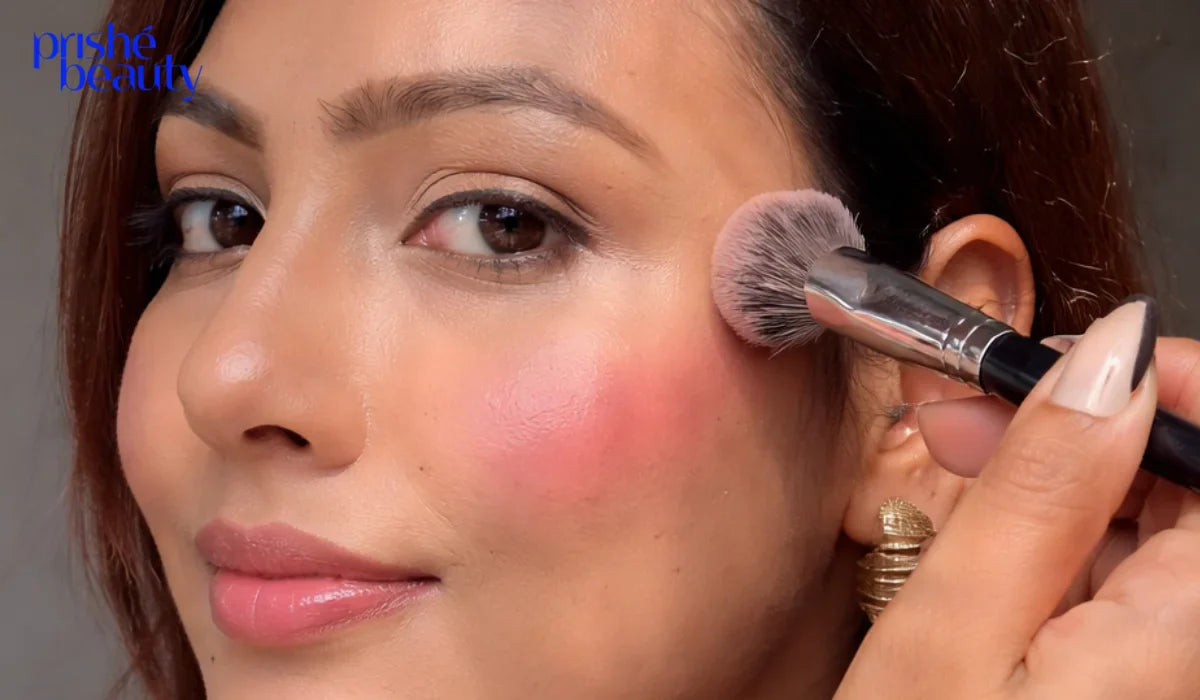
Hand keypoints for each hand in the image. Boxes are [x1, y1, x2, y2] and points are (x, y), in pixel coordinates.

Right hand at [834, 299, 1199, 699]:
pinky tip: (986, 524)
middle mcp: (1191, 650)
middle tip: (971, 408)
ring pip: (1154, 524)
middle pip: (1192, 483)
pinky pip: (1119, 576)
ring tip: (956, 455)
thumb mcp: (951, 627)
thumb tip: (1114, 351)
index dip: (1171, 379)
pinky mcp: (1124, 677)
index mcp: (1180, 635)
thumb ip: (1040, 490)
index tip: (1064, 359)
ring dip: (1062, 471)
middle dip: (1095, 419)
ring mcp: (1160, 666)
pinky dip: (1053, 528)